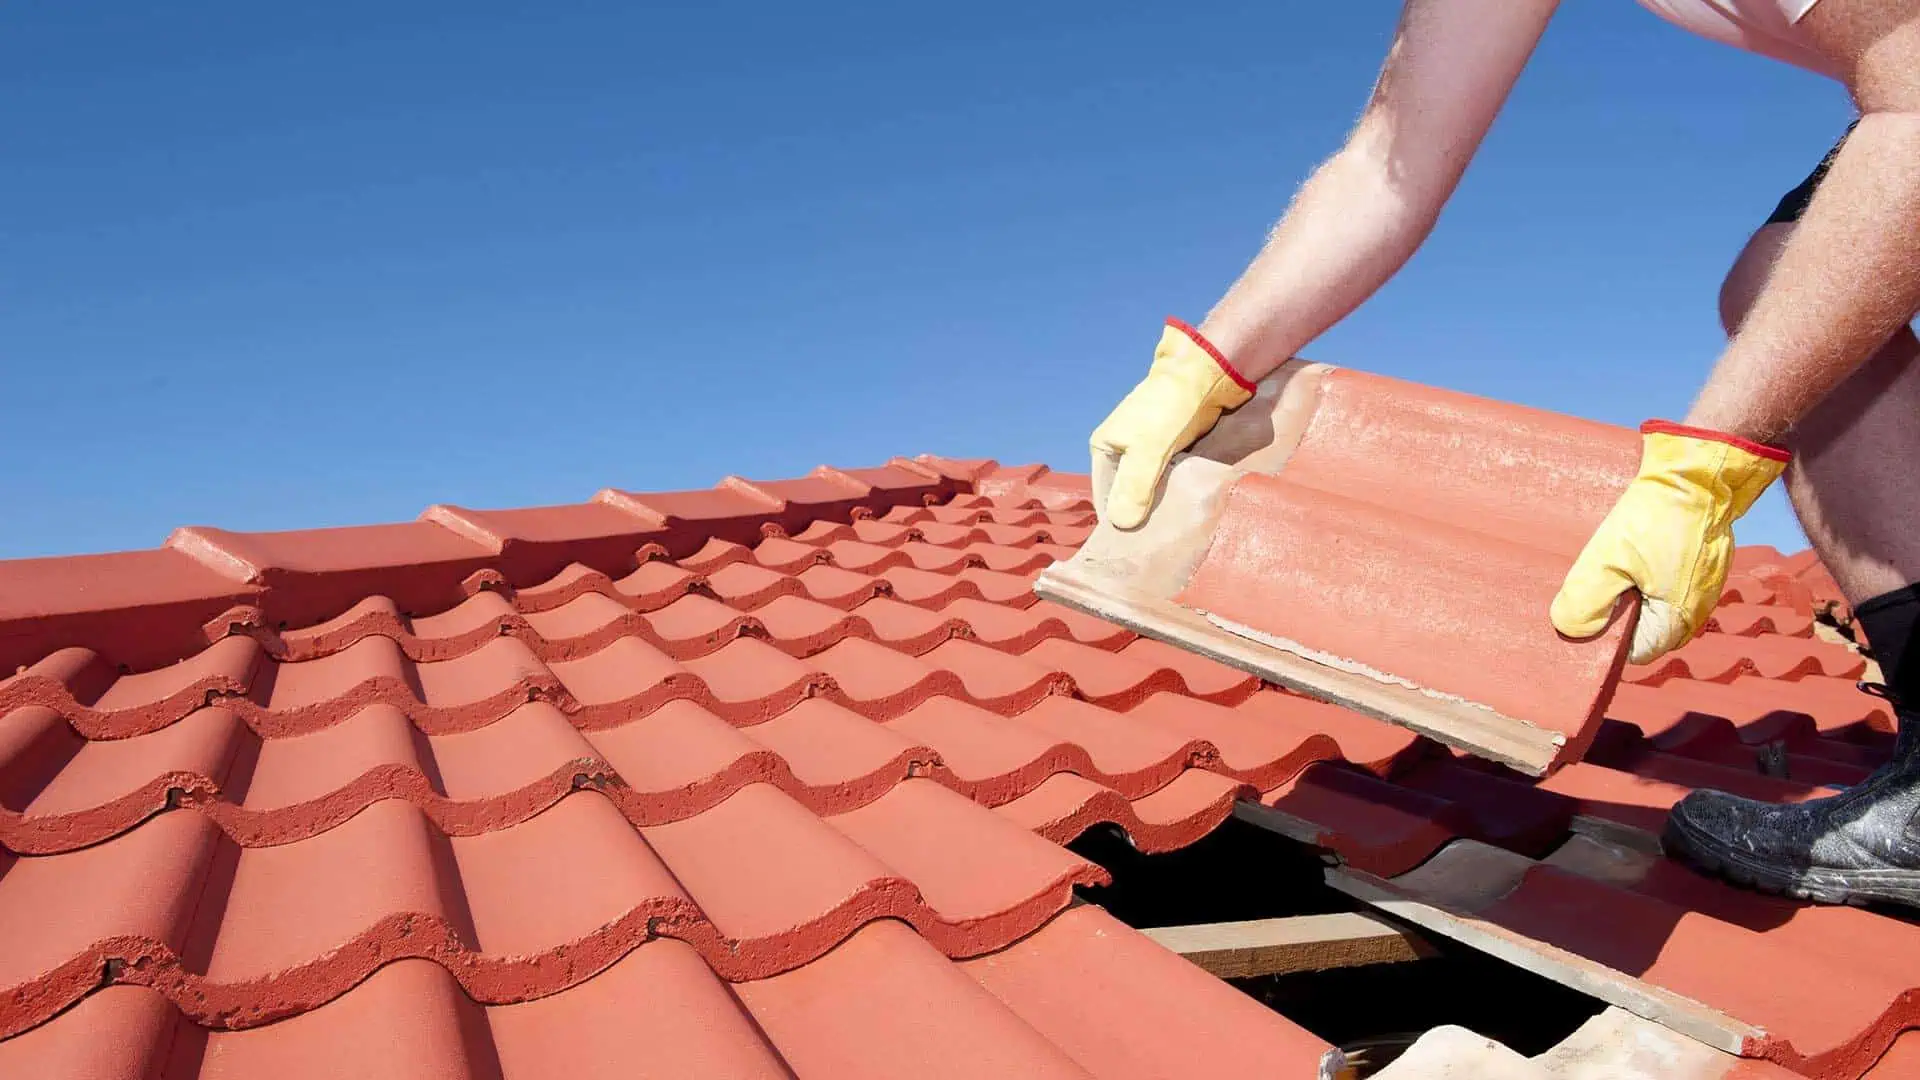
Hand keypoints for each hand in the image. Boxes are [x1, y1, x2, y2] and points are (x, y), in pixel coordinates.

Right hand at [1090, 319, 1255, 528]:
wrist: (1207, 373)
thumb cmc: (1171, 407)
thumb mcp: (1149, 448)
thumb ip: (1135, 486)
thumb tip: (1121, 525)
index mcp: (1104, 448)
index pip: (1105, 498)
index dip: (1119, 523)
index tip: (1136, 548)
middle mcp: (1121, 451)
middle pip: (1126, 496)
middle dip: (1140, 517)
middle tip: (1158, 544)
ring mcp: (1146, 451)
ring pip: (1148, 491)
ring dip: (1159, 509)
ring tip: (1172, 533)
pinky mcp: (1170, 451)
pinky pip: (1167, 482)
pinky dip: (1173, 496)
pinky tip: (1184, 512)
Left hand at [1551, 421, 1790, 663]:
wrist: (1698, 473)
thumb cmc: (1657, 516)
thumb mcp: (1609, 559)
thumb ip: (1587, 600)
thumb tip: (1571, 629)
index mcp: (1676, 619)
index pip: (1634, 652)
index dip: (1605, 638)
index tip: (1583, 613)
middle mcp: (1695, 609)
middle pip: (1644, 629)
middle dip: (1615, 614)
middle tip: (1589, 585)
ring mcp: (1702, 586)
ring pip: (1654, 603)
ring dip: (1629, 591)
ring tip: (1606, 566)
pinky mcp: (1701, 563)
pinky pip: (1666, 581)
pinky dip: (1645, 573)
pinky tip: (1627, 553)